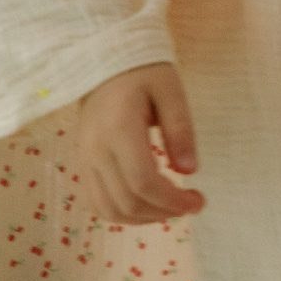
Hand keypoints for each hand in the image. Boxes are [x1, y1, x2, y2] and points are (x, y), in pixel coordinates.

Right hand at [75, 62, 203, 224]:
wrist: (102, 62)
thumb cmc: (143, 71)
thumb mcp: (171, 91)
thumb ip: (180, 130)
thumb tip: (190, 171)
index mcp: (119, 130)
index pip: (142, 182)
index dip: (171, 200)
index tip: (198, 200)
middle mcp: (95, 150)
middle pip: (126, 202)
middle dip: (163, 212)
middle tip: (192, 205)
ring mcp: (84, 159)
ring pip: (108, 208)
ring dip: (143, 218)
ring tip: (172, 208)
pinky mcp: (83, 163)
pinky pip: (97, 201)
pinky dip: (123, 212)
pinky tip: (149, 204)